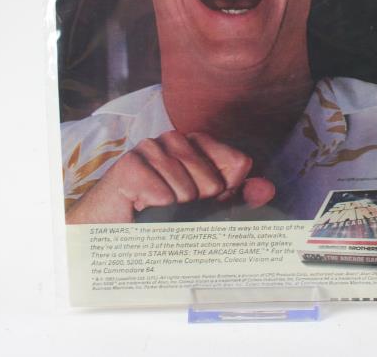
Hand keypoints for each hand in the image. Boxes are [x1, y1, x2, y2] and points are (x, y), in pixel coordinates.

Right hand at [65, 131, 275, 223]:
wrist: (111, 237)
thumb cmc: (160, 221)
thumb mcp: (208, 211)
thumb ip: (240, 198)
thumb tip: (266, 188)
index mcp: (196, 145)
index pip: (237, 162)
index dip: (225, 192)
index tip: (203, 201)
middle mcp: (174, 140)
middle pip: (215, 178)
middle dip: (199, 203)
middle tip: (175, 209)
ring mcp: (150, 149)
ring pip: (189, 188)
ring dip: (176, 209)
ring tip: (157, 210)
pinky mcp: (129, 166)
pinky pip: (164, 195)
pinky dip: (157, 211)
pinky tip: (142, 208)